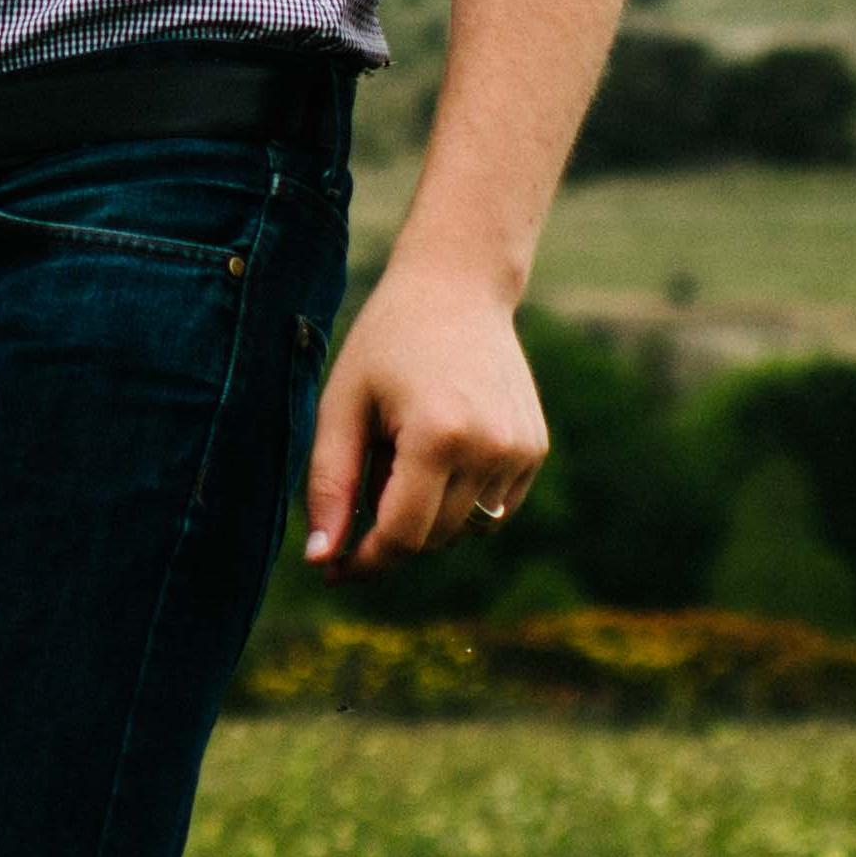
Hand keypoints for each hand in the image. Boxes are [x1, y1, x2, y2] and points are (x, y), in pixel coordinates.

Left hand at [303, 255, 546, 578]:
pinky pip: (492, 509)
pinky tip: (441, 444)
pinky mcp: (535, 448)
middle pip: (432, 537)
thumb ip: (330, 484)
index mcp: (439, 435)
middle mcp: (491, 447)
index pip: (402, 536)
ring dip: (426, 511)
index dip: (364, 560)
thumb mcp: (342, 405)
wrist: (457, 286)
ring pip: (463, 529)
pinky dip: (460, 499)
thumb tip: (320, 559)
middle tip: (369, 464)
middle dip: (390, 526)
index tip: (332, 569)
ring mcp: (521, 450)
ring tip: (406, 442)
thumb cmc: (386, 343)